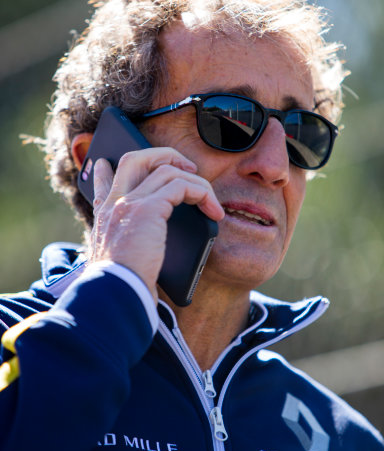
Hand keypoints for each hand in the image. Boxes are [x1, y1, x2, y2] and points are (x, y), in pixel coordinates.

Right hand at [89, 148, 224, 301]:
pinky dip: (203, 194)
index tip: (106, 165)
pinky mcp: (149, 208)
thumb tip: (143, 260)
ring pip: (167, 169)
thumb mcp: (116, 264)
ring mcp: (129, 202)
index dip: (106, 171)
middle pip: (135, 159)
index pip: (103, 184)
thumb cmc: (121, 288)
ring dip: (196, 181)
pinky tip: (213, 211)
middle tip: (186, 167)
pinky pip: (183, 185)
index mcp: (104, 218)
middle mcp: (114, 204)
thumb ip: (127, 253)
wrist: (114, 295)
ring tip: (210, 201)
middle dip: (164, 155)